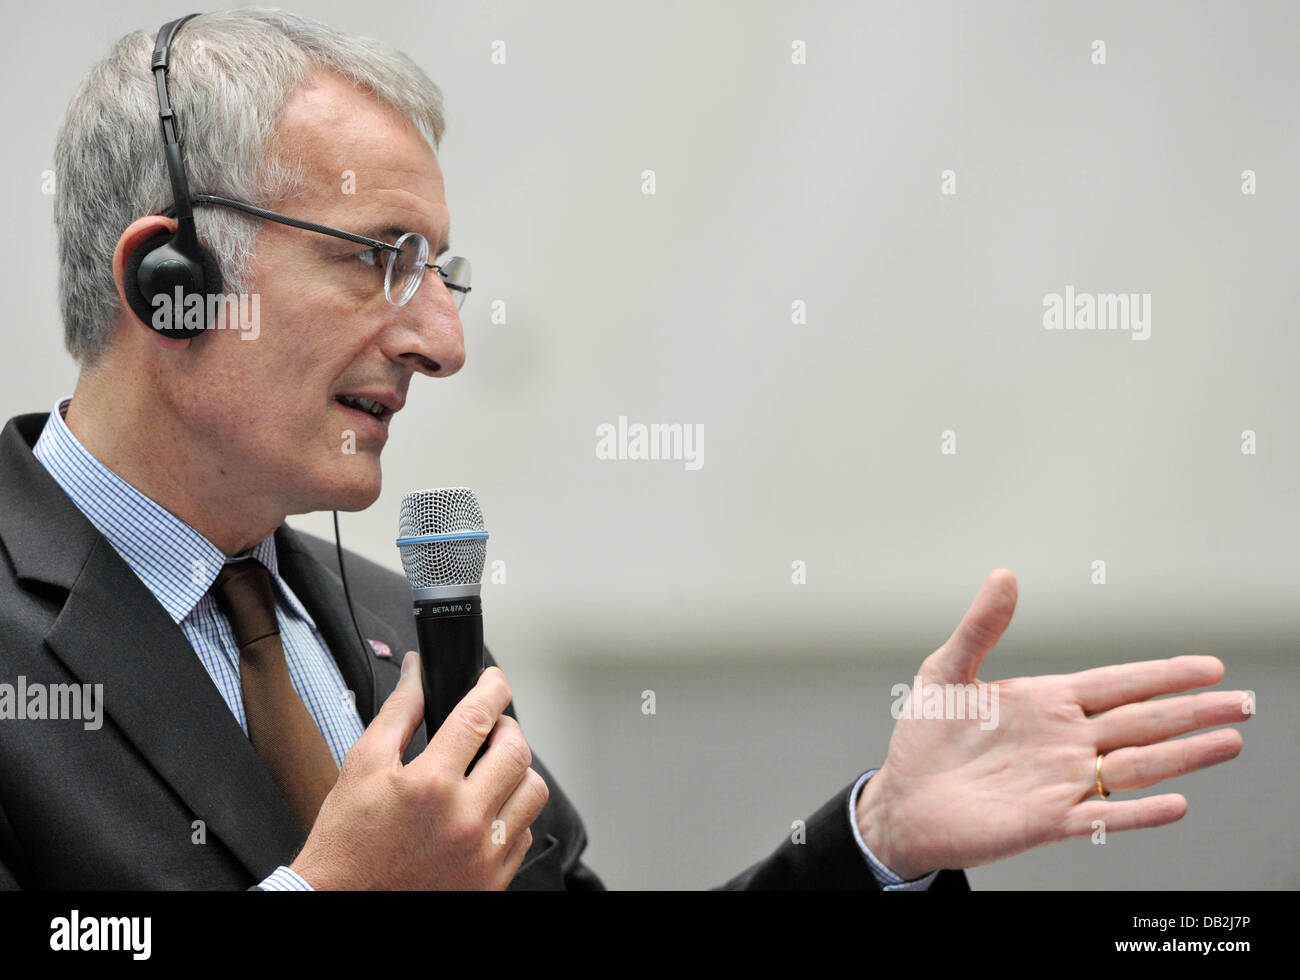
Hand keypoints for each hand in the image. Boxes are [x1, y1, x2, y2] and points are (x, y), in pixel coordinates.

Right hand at [289, 654, 548, 888]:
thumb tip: (417, 672)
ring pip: (532, 791)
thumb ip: (398, 712)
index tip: (493, 681)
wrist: (340, 903)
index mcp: (431, 784)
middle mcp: (465, 820)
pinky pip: (523, 833)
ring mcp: (483, 855)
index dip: (493, 687)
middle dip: (506, 727)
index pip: (480, 716)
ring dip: (516, 771)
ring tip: (489, 770)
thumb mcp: (363, 765)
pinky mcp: (492, 882)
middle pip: (516, 751)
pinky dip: (511, 814)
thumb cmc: (347, 840)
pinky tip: (484, 811)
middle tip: (489, 727)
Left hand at [856, 569, 1248, 879]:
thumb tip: (1004, 574)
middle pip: (1141, 722)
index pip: (1118, 684)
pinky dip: (1138, 812)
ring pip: (1136, 766)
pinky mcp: (1048, 821)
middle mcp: (1064, 741)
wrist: (904, 800)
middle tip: (1243, 701)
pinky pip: (1103, 816)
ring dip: (1182, 756)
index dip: (1162, 675)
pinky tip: (1175, 804)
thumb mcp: (947, 672)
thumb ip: (980, 628)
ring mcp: (1061, 781)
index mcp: (1047, 703)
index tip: (1209, 665)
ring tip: (1229, 741)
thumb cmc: (925, 739)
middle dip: (1192, 710)